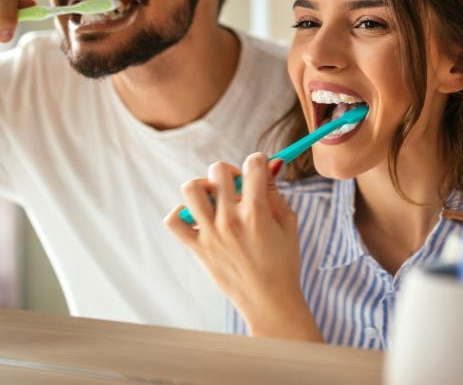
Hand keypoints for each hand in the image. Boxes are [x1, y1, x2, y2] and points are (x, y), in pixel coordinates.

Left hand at [165, 153, 321, 340]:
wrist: (270, 302)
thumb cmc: (284, 263)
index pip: (252, 164)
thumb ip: (275, 192)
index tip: (259, 168)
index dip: (259, 161)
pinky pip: (174, 220)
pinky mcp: (197, 248)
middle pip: (218, 170)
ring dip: (203, 186)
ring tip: (215, 199)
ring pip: (191, 189)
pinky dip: (181, 213)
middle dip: (231, 171)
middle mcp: (229, 219)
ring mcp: (210, 233)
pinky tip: (197, 216)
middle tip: (237, 187)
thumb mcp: (288, 223)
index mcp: (256, 211)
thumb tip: (269, 165)